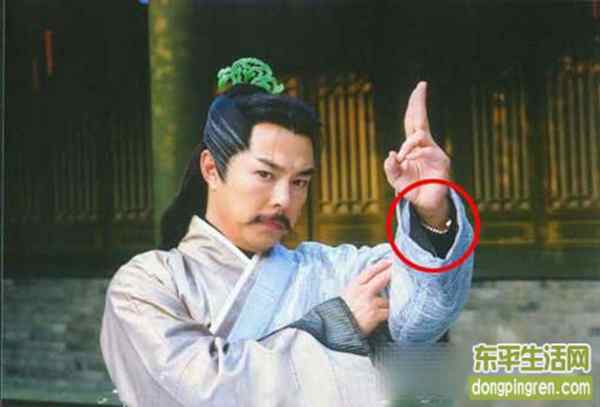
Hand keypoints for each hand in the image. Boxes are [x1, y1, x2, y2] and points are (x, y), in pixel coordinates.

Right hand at [341, 259, 391, 335]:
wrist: (336, 329)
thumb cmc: (338, 314)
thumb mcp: (344, 296)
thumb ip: (356, 290)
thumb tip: (368, 286)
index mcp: (354, 286)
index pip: (369, 271)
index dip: (380, 265)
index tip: (389, 262)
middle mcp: (363, 292)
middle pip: (381, 278)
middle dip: (392, 273)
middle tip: (401, 270)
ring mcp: (370, 303)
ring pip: (387, 300)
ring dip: (388, 304)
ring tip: (389, 307)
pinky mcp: (375, 315)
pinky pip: (387, 312)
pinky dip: (389, 314)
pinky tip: (389, 316)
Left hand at [383, 82, 450, 227]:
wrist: (426, 205)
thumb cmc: (411, 190)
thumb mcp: (395, 179)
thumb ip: (390, 167)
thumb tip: (391, 153)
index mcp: (412, 147)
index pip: (412, 122)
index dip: (413, 106)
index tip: (418, 90)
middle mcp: (424, 145)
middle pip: (419, 119)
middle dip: (419, 102)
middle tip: (421, 84)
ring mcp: (433, 151)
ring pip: (419, 134)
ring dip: (407, 144)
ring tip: (402, 159)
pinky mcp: (441, 160)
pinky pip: (425, 148)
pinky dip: (412, 151)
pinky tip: (406, 159)